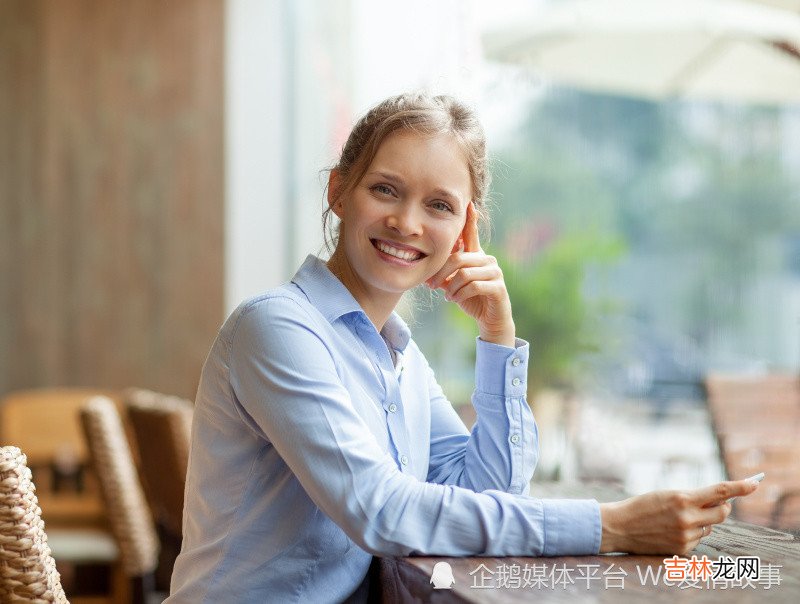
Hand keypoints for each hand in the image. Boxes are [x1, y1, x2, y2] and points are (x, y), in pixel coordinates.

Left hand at [426, 203, 514, 346]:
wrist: (490, 320)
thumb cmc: (471, 300)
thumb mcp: (453, 286)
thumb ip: (443, 275)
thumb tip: (422, 271)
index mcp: (476, 256)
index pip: (472, 234)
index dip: (471, 219)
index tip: (469, 203)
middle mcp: (487, 260)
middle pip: (458, 258)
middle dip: (441, 273)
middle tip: (432, 285)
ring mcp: (495, 272)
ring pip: (465, 273)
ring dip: (452, 287)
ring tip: (448, 296)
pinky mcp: (498, 286)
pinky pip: (474, 286)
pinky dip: (461, 294)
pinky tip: (456, 300)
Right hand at [599, 479, 758, 554]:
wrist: (620, 526)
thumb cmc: (643, 506)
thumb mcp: (667, 494)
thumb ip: (693, 497)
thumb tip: (721, 502)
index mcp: (683, 498)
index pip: (720, 491)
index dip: (741, 487)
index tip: (754, 483)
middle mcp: (687, 518)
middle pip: (722, 513)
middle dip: (722, 507)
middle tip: (716, 503)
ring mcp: (686, 535)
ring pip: (710, 527)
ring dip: (703, 521)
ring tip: (678, 518)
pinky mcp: (682, 549)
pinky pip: (699, 539)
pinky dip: (692, 533)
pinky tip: (672, 530)